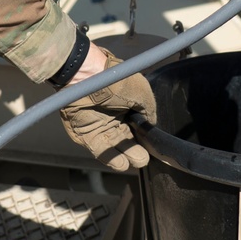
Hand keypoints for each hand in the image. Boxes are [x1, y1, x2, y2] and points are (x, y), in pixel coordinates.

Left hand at [59, 46, 155, 170]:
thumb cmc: (116, 79)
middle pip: (128, 143)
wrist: (89, 75)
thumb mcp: (143, 92)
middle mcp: (114, 120)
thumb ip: (149, 112)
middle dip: (138, 152)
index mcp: (127, 110)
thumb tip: (151, 126)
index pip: (139, 131)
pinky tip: (123, 164)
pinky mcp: (87, 136)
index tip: (154, 147)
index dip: (146, 140)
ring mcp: (100, 128)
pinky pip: (100, 151)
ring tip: (137, 160)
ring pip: (116, 150)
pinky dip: (111, 159)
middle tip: (144, 156)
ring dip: (127, 157)